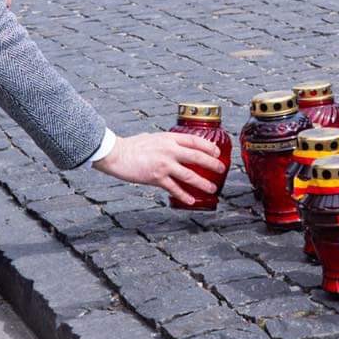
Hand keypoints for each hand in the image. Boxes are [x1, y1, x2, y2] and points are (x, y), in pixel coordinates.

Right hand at [92, 131, 224, 204]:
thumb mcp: (153, 138)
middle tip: (221, 169)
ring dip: (202, 183)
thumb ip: (165, 142)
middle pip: (196, 156)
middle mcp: (169, 150)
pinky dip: (184, 195)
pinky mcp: (156, 177)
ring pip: (189, 175)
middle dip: (211, 164)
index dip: (208, 146)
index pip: (194, 140)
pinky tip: (192, 200)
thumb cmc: (132, 145)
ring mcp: (164, 164)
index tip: (217, 152)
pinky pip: (174, 189)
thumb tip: (174, 147)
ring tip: (212, 188)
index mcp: (168, 138)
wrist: (116, 154)